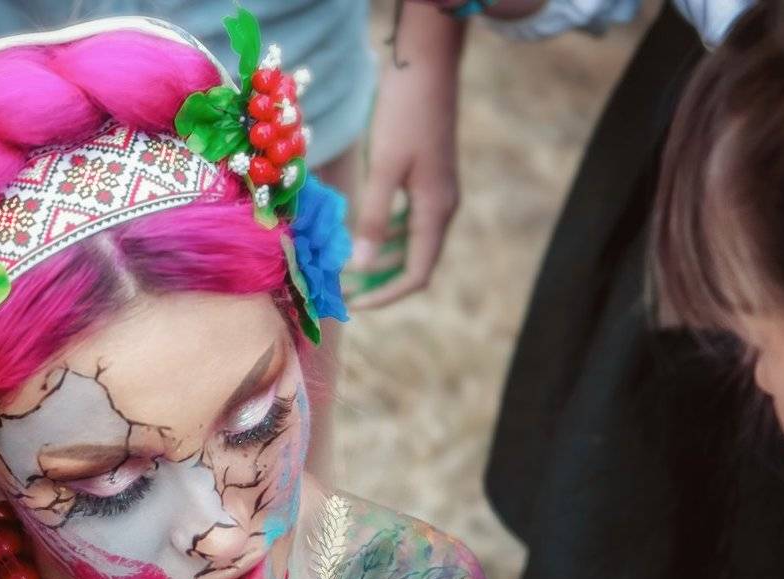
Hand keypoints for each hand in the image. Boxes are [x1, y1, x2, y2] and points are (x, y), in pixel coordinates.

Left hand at [347, 5, 463, 309]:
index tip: (355, 305)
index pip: (418, 274)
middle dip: (379, 280)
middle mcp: (441, 208)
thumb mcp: (384, 169)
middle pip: (415, 262)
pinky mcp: (427, 178)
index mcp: (435, 211)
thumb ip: (374, 219)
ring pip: (410, 242)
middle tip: (342, 286)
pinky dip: (385, 232)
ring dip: (380, 257)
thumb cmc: (404, 115)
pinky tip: (358, 230)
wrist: (426, 67)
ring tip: (344, 263)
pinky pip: (407, 219)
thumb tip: (360, 267)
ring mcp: (436, 193)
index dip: (387, 296)